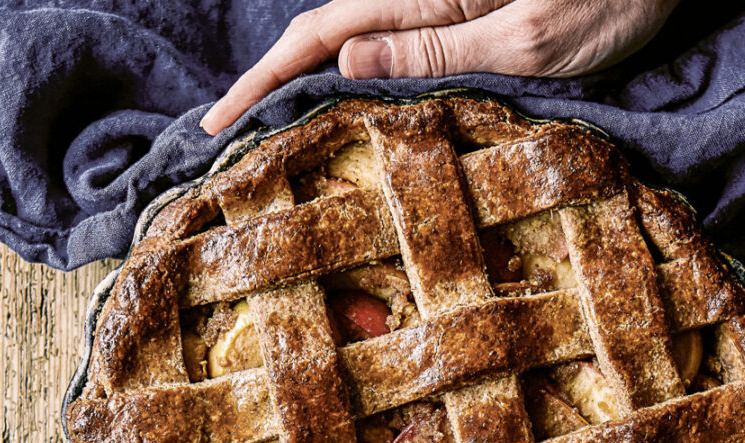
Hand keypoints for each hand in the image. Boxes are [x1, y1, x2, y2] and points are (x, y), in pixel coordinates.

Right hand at [200, 0, 678, 134]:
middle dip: (266, 80)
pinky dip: (347, 75)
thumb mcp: (525, 36)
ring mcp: (441, 4)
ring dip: (297, 79)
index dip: (264, 78)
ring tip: (259, 123)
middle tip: (221, 129)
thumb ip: (435, 50)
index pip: (321, 35)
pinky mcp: (460, 14)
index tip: (219, 121)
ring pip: (350, 40)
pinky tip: (330, 99)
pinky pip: (388, 46)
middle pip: (322, 35)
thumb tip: (344, 64)